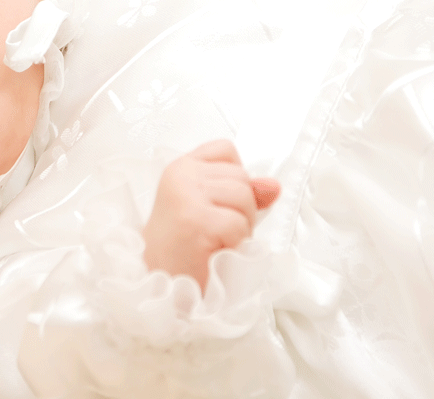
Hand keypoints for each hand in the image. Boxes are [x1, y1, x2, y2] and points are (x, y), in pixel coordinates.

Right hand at [142, 139, 280, 286]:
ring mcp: (186, 195)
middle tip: (215, 232)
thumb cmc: (183, 248)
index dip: (233, 178)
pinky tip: (213, 251)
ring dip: (240, 227)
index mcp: (181, 167)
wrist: (160, 284)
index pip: (225, 150)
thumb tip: (273, 186)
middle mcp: (181, 174)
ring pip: (245, 198)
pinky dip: (235, 244)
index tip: (218, 204)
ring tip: (215, 241)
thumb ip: (240, 192)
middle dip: (241, 208)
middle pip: (241, 177)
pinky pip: (239, 225)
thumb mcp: (211, 209)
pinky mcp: (196, 219)